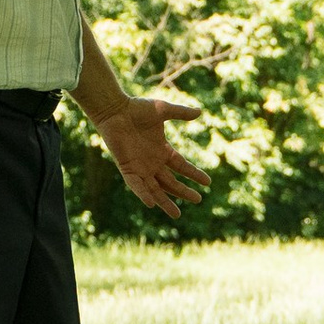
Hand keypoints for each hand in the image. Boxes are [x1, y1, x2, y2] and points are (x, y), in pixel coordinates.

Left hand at [96, 95, 209, 219]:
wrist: (115, 110)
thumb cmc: (137, 109)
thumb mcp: (163, 110)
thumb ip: (181, 113)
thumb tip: (199, 112)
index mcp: (162, 150)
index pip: (182, 166)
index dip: (194, 174)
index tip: (208, 182)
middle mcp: (152, 162)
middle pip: (171, 182)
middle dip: (183, 192)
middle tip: (198, 200)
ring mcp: (140, 167)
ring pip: (155, 189)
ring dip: (165, 202)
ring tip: (177, 215)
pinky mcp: (127, 168)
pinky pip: (136, 185)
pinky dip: (143, 194)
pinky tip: (152, 204)